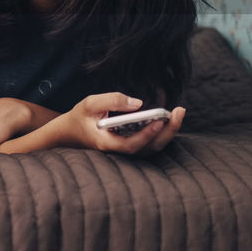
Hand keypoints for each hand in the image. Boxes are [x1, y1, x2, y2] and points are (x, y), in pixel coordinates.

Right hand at [62, 93, 184, 153]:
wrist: (72, 132)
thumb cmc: (81, 117)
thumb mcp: (89, 103)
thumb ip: (111, 100)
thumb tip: (138, 103)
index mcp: (106, 143)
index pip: (130, 145)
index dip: (145, 135)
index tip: (158, 121)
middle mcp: (119, 151)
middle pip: (148, 148)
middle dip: (167, 132)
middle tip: (179, 112)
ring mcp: (126, 150)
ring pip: (152, 147)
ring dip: (168, 132)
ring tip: (178, 113)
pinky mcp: (131, 145)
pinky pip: (151, 143)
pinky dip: (162, 132)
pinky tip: (169, 118)